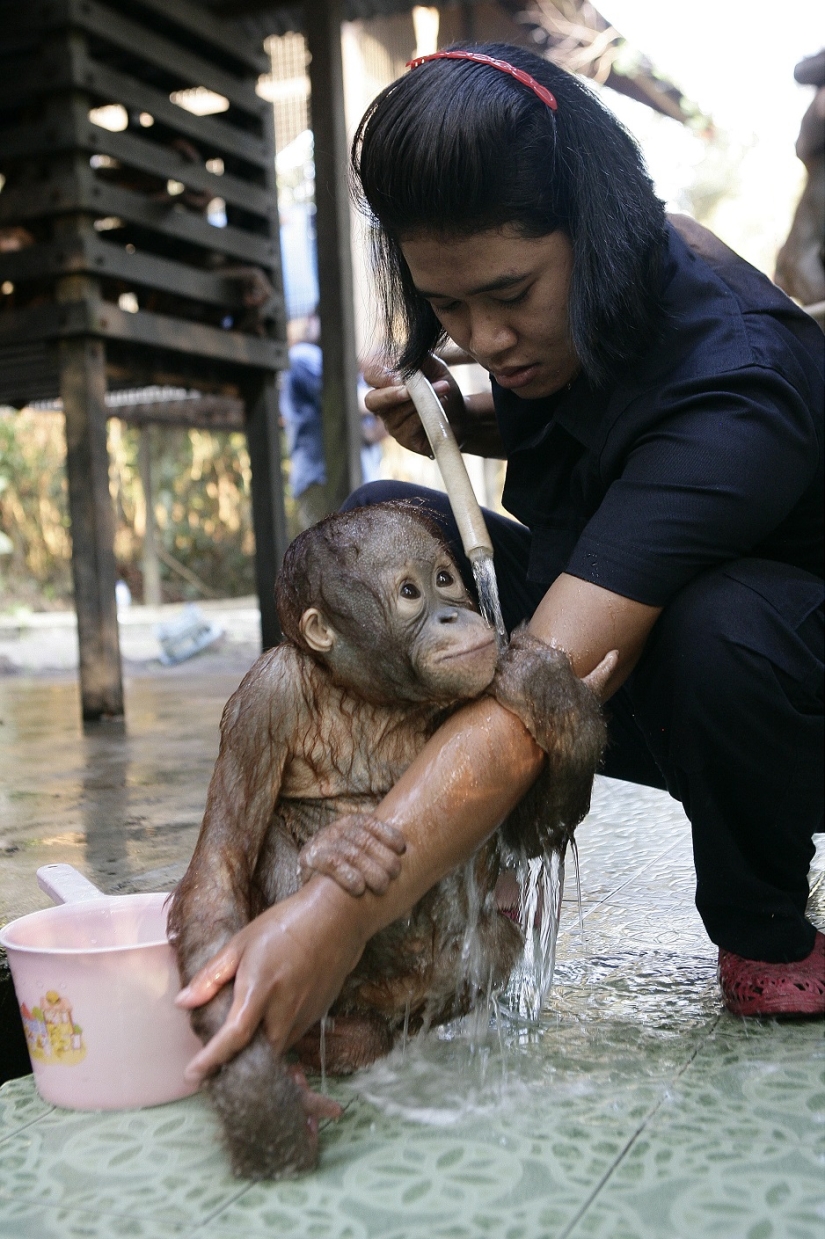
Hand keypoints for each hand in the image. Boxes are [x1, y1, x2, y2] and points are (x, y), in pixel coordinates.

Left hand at [175, 877, 370, 1082]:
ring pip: (277, 1049)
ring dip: (258, 1052)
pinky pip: (292, 1036)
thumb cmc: (285, 925)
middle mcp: (284, 1009)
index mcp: (261, 990)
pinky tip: (267, 1024)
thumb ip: (212, 975)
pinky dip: (276, 1038)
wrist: (337, 918)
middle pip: (258, 1054)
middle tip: (215, 1061)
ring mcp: (305, 1015)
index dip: (211, 1059)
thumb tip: (183, 1002)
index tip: (192, 1074)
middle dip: (236, 1064)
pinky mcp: (318, 1014)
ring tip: (240, 1043)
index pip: (234, 1037)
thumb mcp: (241, 942)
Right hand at [298, 813, 405, 895]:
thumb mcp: (360, 854)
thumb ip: (379, 853)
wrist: (309, 888)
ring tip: (382, 886)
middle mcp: (336, 829)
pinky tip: (359, 889)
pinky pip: (333, 865)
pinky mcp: (310, 859)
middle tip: (394, 874)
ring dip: (371, 871)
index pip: (371, 823)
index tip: (402, 850)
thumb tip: (410, 864)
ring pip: (352, 854)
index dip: (389, 835)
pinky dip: (349, 876)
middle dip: (384, 858)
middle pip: (365, 840)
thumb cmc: (345, 871)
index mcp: (350, 823)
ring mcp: (322, 843)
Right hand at [362, 353, 467, 455]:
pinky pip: (410, 426)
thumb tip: (409, 360)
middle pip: (371, 401)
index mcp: (385, 384)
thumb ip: (421, 360)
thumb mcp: (435, 368)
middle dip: (390, 394)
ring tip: (443, 388)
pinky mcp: (405, 440)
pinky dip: (426, 414)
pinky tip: (441, 407)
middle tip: (408, 389)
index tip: (401, 373)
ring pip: (396, 413)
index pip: (371, 375)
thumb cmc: (443, 390)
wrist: (462, 415)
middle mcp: (384, 406)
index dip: (381, 374)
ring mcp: (392, 425)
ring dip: (421, 400)